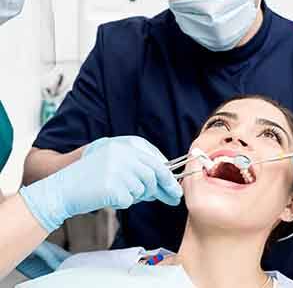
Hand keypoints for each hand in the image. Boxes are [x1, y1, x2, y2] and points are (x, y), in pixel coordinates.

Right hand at [20, 136, 181, 232]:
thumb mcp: (114, 162)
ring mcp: (118, 169)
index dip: (168, 173)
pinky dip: (124, 202)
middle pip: (154, 172)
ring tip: (120, 191)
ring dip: (138, 195)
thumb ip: (137, 166)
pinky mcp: (113, 186)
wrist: (62, 187)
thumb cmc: (89, 177)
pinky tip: (109, 196)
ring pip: (143, 188)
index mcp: (123, 145)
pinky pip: (130, 200)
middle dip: (167, 187)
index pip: (155, 158)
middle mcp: (122, 153)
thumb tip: (163, 182)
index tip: (175, 185)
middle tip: (174, 198)